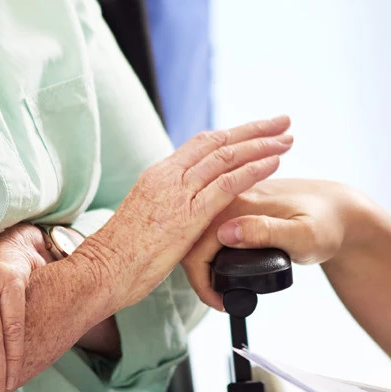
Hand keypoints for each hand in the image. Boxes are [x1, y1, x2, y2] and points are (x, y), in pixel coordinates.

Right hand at [79, 116, 293, 312]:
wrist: (102, 270)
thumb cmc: (120, 255)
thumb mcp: (143, 219)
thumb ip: (164, 207)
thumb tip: (178, 208)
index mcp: (159, 174)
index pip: (202, 144)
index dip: (232, 134)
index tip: (256, 130)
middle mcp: (169, 175)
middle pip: (218, 141)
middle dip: (254, 130)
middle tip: (282, 121)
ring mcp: (177, 192)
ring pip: (226, 156)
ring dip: (261, 145)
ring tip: (287, 139)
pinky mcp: (187, 213)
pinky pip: (226, 184)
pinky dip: (253, 170)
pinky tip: (274, 162)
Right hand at [182, 179, 358, 309]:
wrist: (340, 210)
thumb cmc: (327, 225)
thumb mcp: (302, 234)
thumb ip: (266, 232)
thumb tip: (227, 233)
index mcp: (241, 201)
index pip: (198, 240)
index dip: (200, 277)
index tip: (218, 301)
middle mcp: (233, 195)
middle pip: (192, 236)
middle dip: (196, 272)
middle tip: (217, 300)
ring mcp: (235, 199)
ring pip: (198, 232)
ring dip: (200, 262)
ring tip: (217, 288)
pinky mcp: (239, 205)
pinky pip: (210, 227)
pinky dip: (208, 251)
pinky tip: (221, 268)